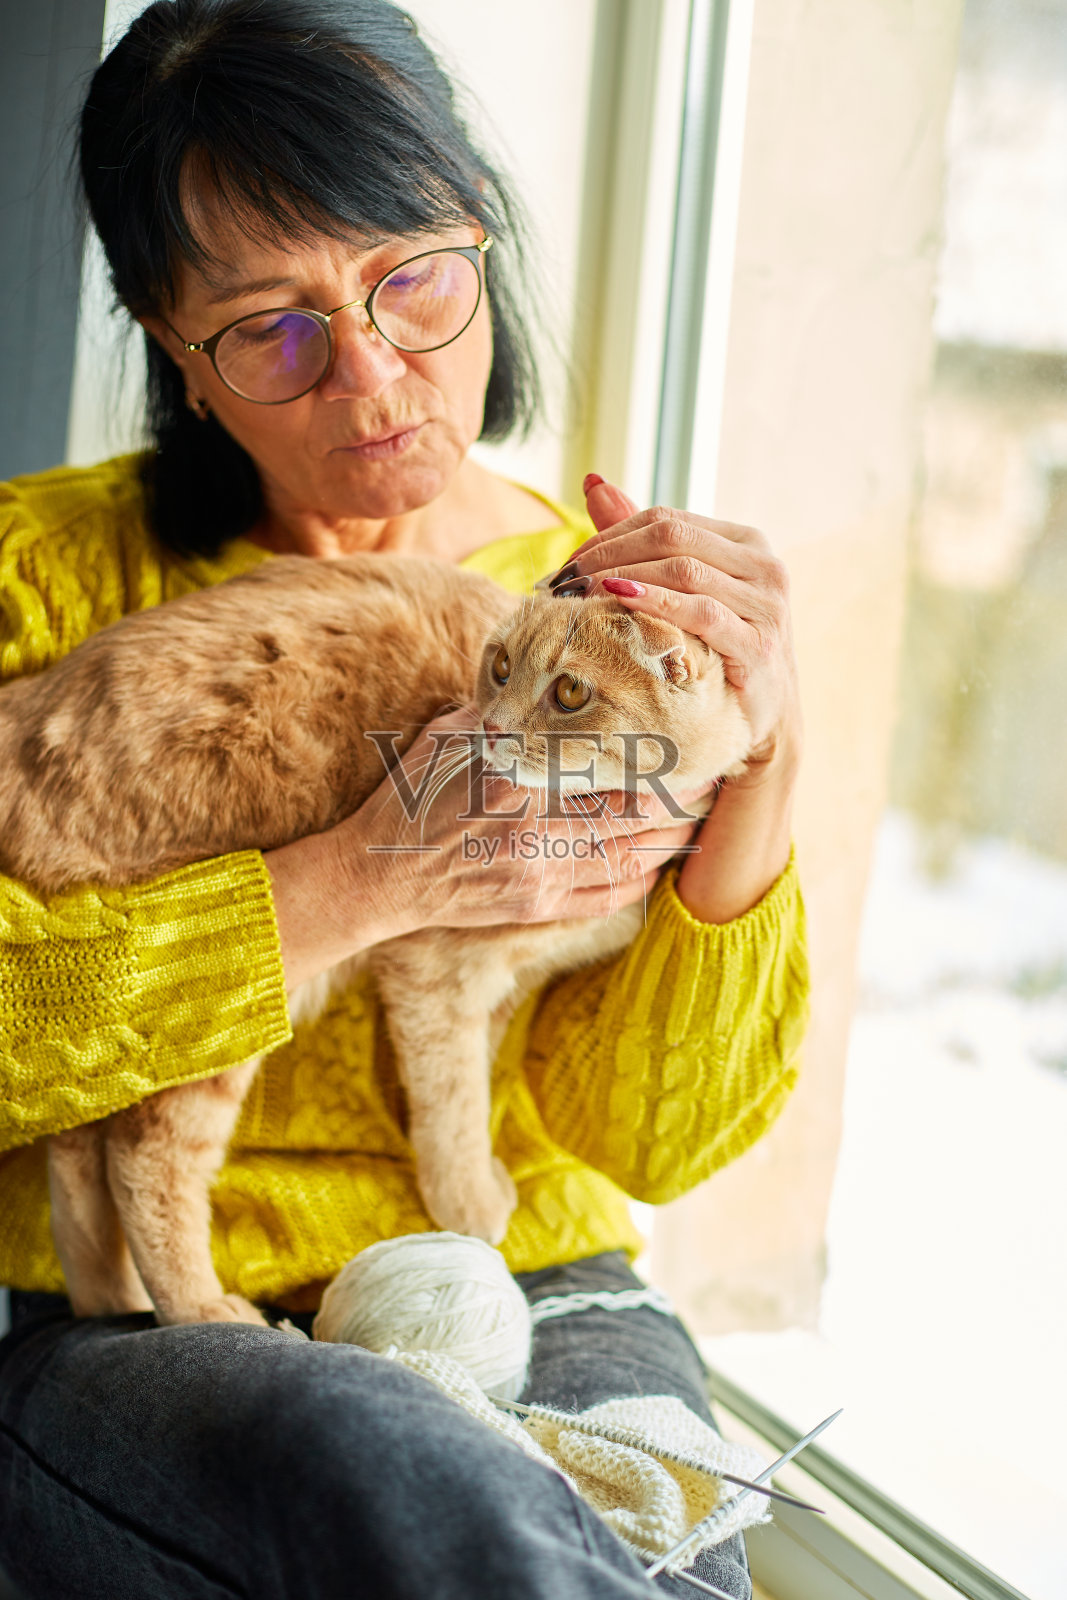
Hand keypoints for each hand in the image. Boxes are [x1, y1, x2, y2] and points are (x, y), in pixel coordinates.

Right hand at [349, 707, 704, 931]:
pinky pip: (611, 896)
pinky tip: (660, 860)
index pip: (611, 767)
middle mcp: (534, 829)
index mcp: (515, 777)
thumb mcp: (451, 734)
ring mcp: (540, 874)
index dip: (660, 757)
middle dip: (681, 798)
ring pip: (634, 858)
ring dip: (672, 838)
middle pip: (636, 815)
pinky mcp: (538, 908)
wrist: (376, 874)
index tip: (688, 739)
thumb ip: (506, 711)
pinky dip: (644, 877)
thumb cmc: (410, 795)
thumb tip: (552, 679)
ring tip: (700, 815)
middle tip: (711, 775)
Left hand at [549, 477, 801, 770]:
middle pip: (672, 538)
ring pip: (684, 570)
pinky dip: (657, 603)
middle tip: (565, 577)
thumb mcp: (684, 593)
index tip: (569, 562)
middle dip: (610, 553)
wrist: (759, 716)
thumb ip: (643, 541)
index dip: (611, 534)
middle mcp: (763, 565)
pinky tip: (619, 602)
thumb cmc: (716, 651)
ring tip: (580, 591)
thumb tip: (593, 483)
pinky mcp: (759, 644)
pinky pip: (702, 613)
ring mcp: (766, 604)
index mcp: (745, 543)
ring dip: (624, 577)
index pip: (666, 520)